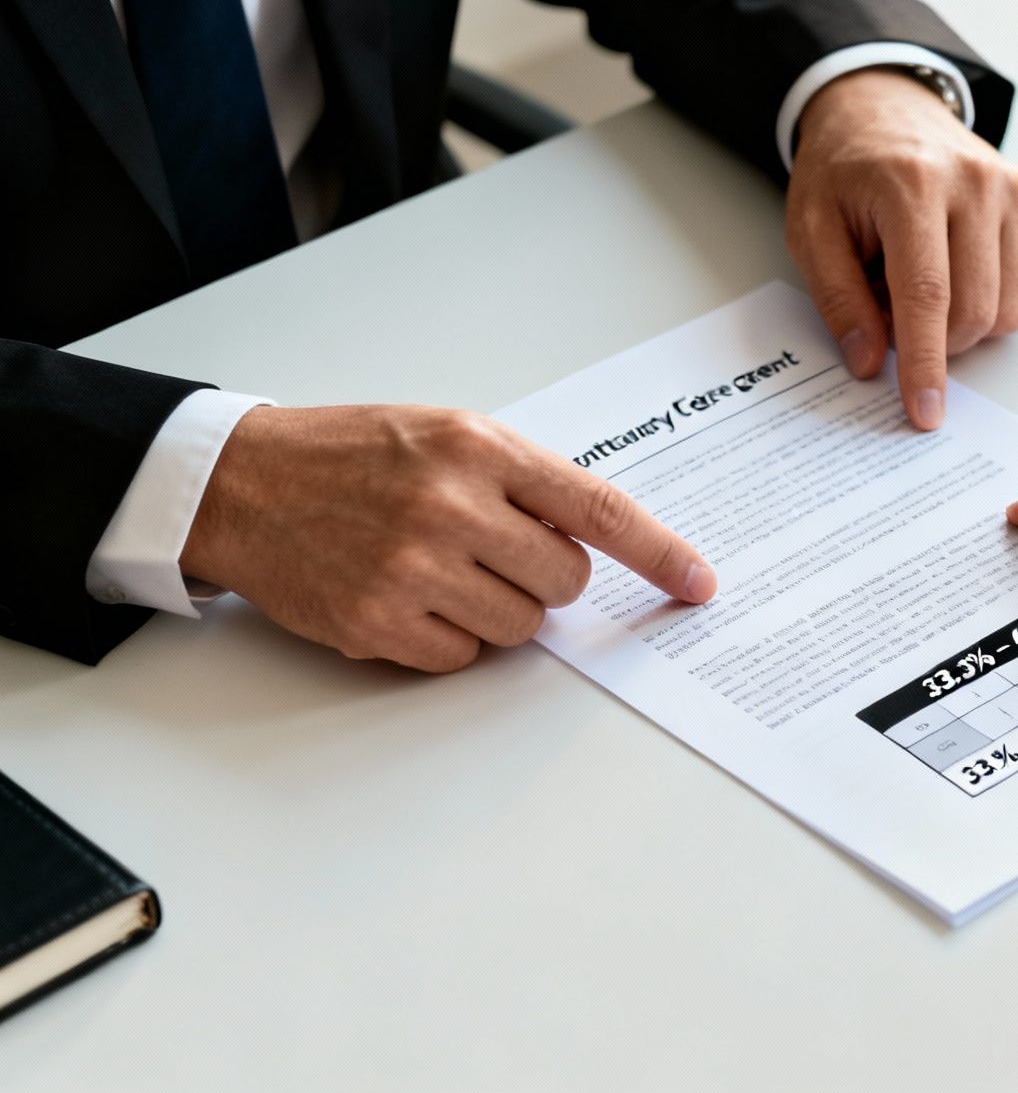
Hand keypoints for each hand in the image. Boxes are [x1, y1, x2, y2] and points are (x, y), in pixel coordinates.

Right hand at [179, 405, 715, 672]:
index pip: (596, 506)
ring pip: (520, 626)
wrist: (244, 483)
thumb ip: (523, 480)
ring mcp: (413, 568)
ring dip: (497, 610)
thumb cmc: (354, 456)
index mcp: (479, 448)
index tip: (699, 582)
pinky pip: (462, 657)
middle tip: (493, 553)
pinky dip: (447, 638)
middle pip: (565, 582)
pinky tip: (407, 598)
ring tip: (441, 570)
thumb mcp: (446, 435)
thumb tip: (597, 541)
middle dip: (545, 578)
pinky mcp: (378, 623)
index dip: (658, 551)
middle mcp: (450, 506)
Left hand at [787, 67, 1017, 429]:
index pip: (927, 295)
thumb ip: (838, 299)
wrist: (886, 109)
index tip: (924, 411)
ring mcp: (1015, 191)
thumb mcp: (811, 231)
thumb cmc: (846, 173)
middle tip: (894, 316)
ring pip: (1012, 310)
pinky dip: (999, 306)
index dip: (925, 363)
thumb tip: (871, 363)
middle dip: (938, 344)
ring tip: (927, 290)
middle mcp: (975, 183)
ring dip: (968, 327)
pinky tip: (963, 277)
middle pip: (976, 311)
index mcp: (911, 185)